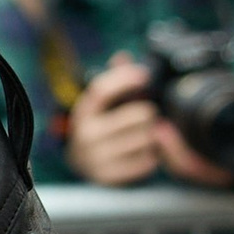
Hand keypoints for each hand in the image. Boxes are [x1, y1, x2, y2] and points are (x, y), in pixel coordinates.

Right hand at [64, 52, 162, 186]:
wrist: (81, 164)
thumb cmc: (99, 126)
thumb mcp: (100, 105)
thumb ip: (113, 80)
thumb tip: (122, 57)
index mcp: (83, 112)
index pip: (103, 89)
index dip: (126, 78)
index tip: (144, 75)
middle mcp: (86, 135)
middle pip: (137, 115)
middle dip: (149, 113)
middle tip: (147, 116)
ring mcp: (97, 158)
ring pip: (146, 139)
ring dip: (152, 135)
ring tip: (145, 135)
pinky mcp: (110, 176)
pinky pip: (147, 161)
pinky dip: (152, 156)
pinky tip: (144, 152)